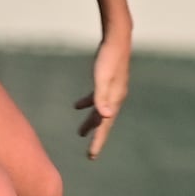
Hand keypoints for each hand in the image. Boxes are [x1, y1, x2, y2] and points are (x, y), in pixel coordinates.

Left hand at [73, 35, 130, 159]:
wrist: (118, 39)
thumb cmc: (108, 58)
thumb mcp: (102, 78)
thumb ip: (102, 97)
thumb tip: (105, 116)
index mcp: (114, 100)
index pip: (104, 126)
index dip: (98, 141)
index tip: (91, 156)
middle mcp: (115, 98)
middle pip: (103, 122)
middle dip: (96, 137)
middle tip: (89, 154)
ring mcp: (113, 90)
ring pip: (100, 112)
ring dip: (90, 122)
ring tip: (80, 133)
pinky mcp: (108, 81)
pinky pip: (97, 99)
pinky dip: (88, 104)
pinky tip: (77, 106)